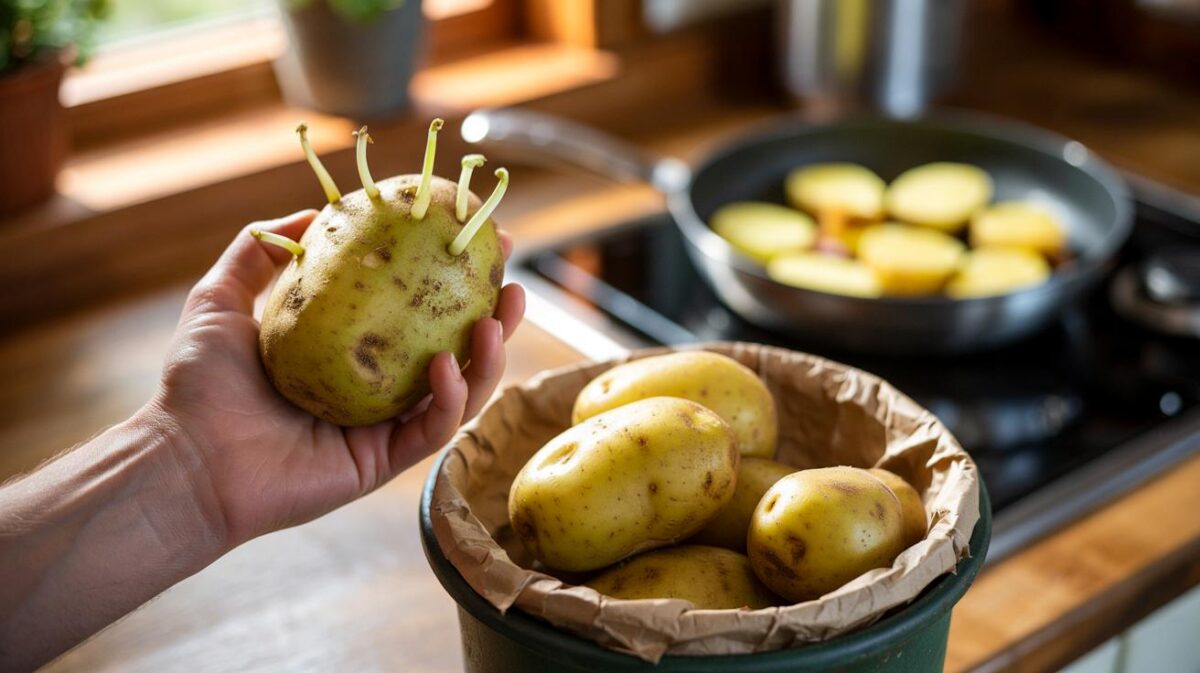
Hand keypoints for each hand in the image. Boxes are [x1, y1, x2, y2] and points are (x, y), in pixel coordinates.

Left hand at [149, 210, 524, 548]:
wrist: (183, 458)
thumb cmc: (198, 384)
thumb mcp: (222, 297)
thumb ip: (260, 250)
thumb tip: (312, 210)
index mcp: (351, 355)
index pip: (416, 314)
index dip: (452, 280)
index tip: (478, 241)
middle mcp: (375, 391)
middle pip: (455, 352)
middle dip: (494, 318)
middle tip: (511, 282)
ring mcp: (382, 429)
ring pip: (459, 392)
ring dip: (488, 356)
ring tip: (497, 318)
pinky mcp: (381, 463)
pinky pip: (431, 429)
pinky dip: (449, 397)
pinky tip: (446, 364)